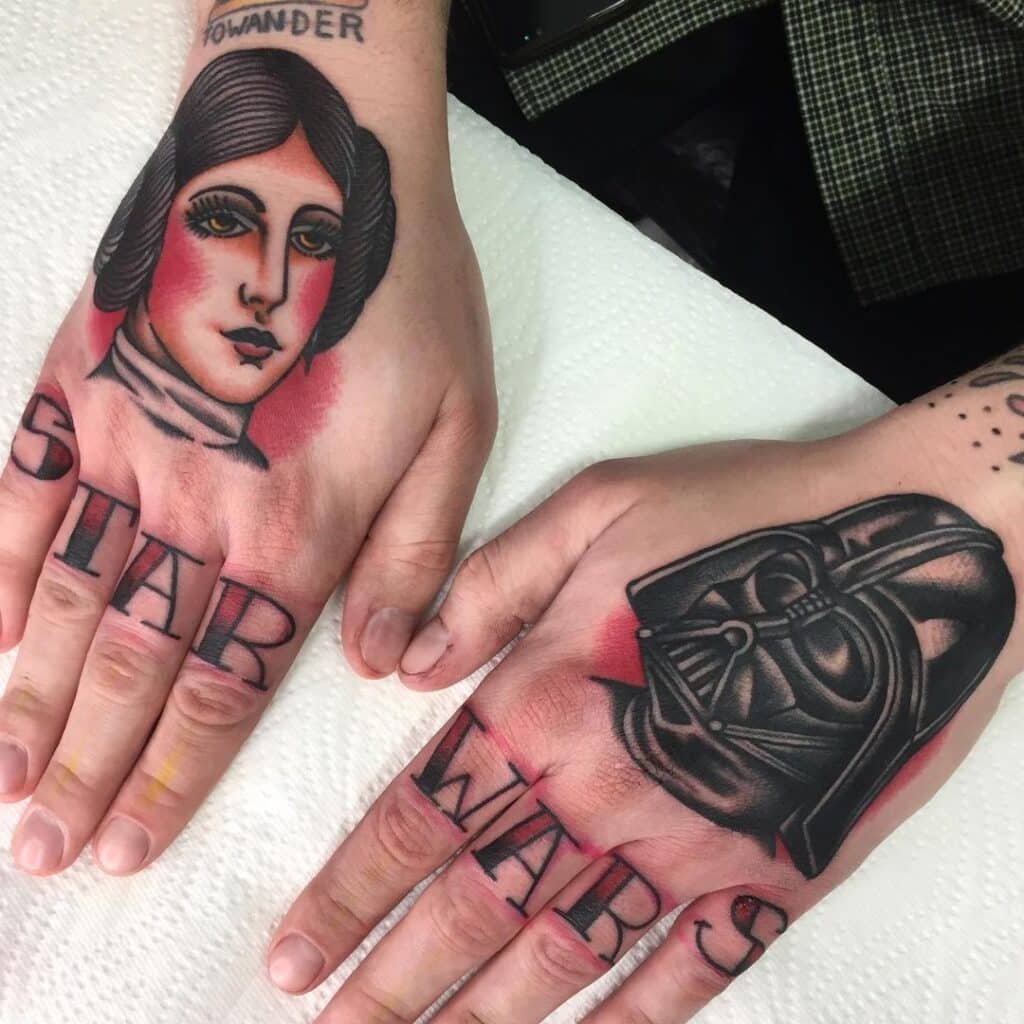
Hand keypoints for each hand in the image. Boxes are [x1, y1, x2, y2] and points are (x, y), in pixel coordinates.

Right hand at [0, 6, 493, 876]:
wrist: (309, 153)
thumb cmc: (401, 292)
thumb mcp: (460, 424)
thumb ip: (417, 553)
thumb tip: (382, 664)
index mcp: (300, 528)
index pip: (225, 686)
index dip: (174, 778)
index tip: (130, 847)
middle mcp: (202, 505)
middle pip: (134, 666)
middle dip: (91, 771)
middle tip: (45, 856)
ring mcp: (126, 445)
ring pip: (67, 603)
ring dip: (28, 705)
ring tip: (4, 792)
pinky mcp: (78, 385)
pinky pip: (18, 498)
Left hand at [267, 393, 1023, 1021]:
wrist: (907, 549)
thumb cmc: (744, 512)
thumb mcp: (597, 505)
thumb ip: (489, 583)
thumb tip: (402, 660)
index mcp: (550, 698)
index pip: (421, 818)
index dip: (348, 894)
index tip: (290, 956)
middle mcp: (607, 788)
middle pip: (474, 907)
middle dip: (390, 981)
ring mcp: (696, 844)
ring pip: (565, 954)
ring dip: (484, 1016)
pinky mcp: (780, 870)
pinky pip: (695, 970)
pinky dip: (637, 1016)